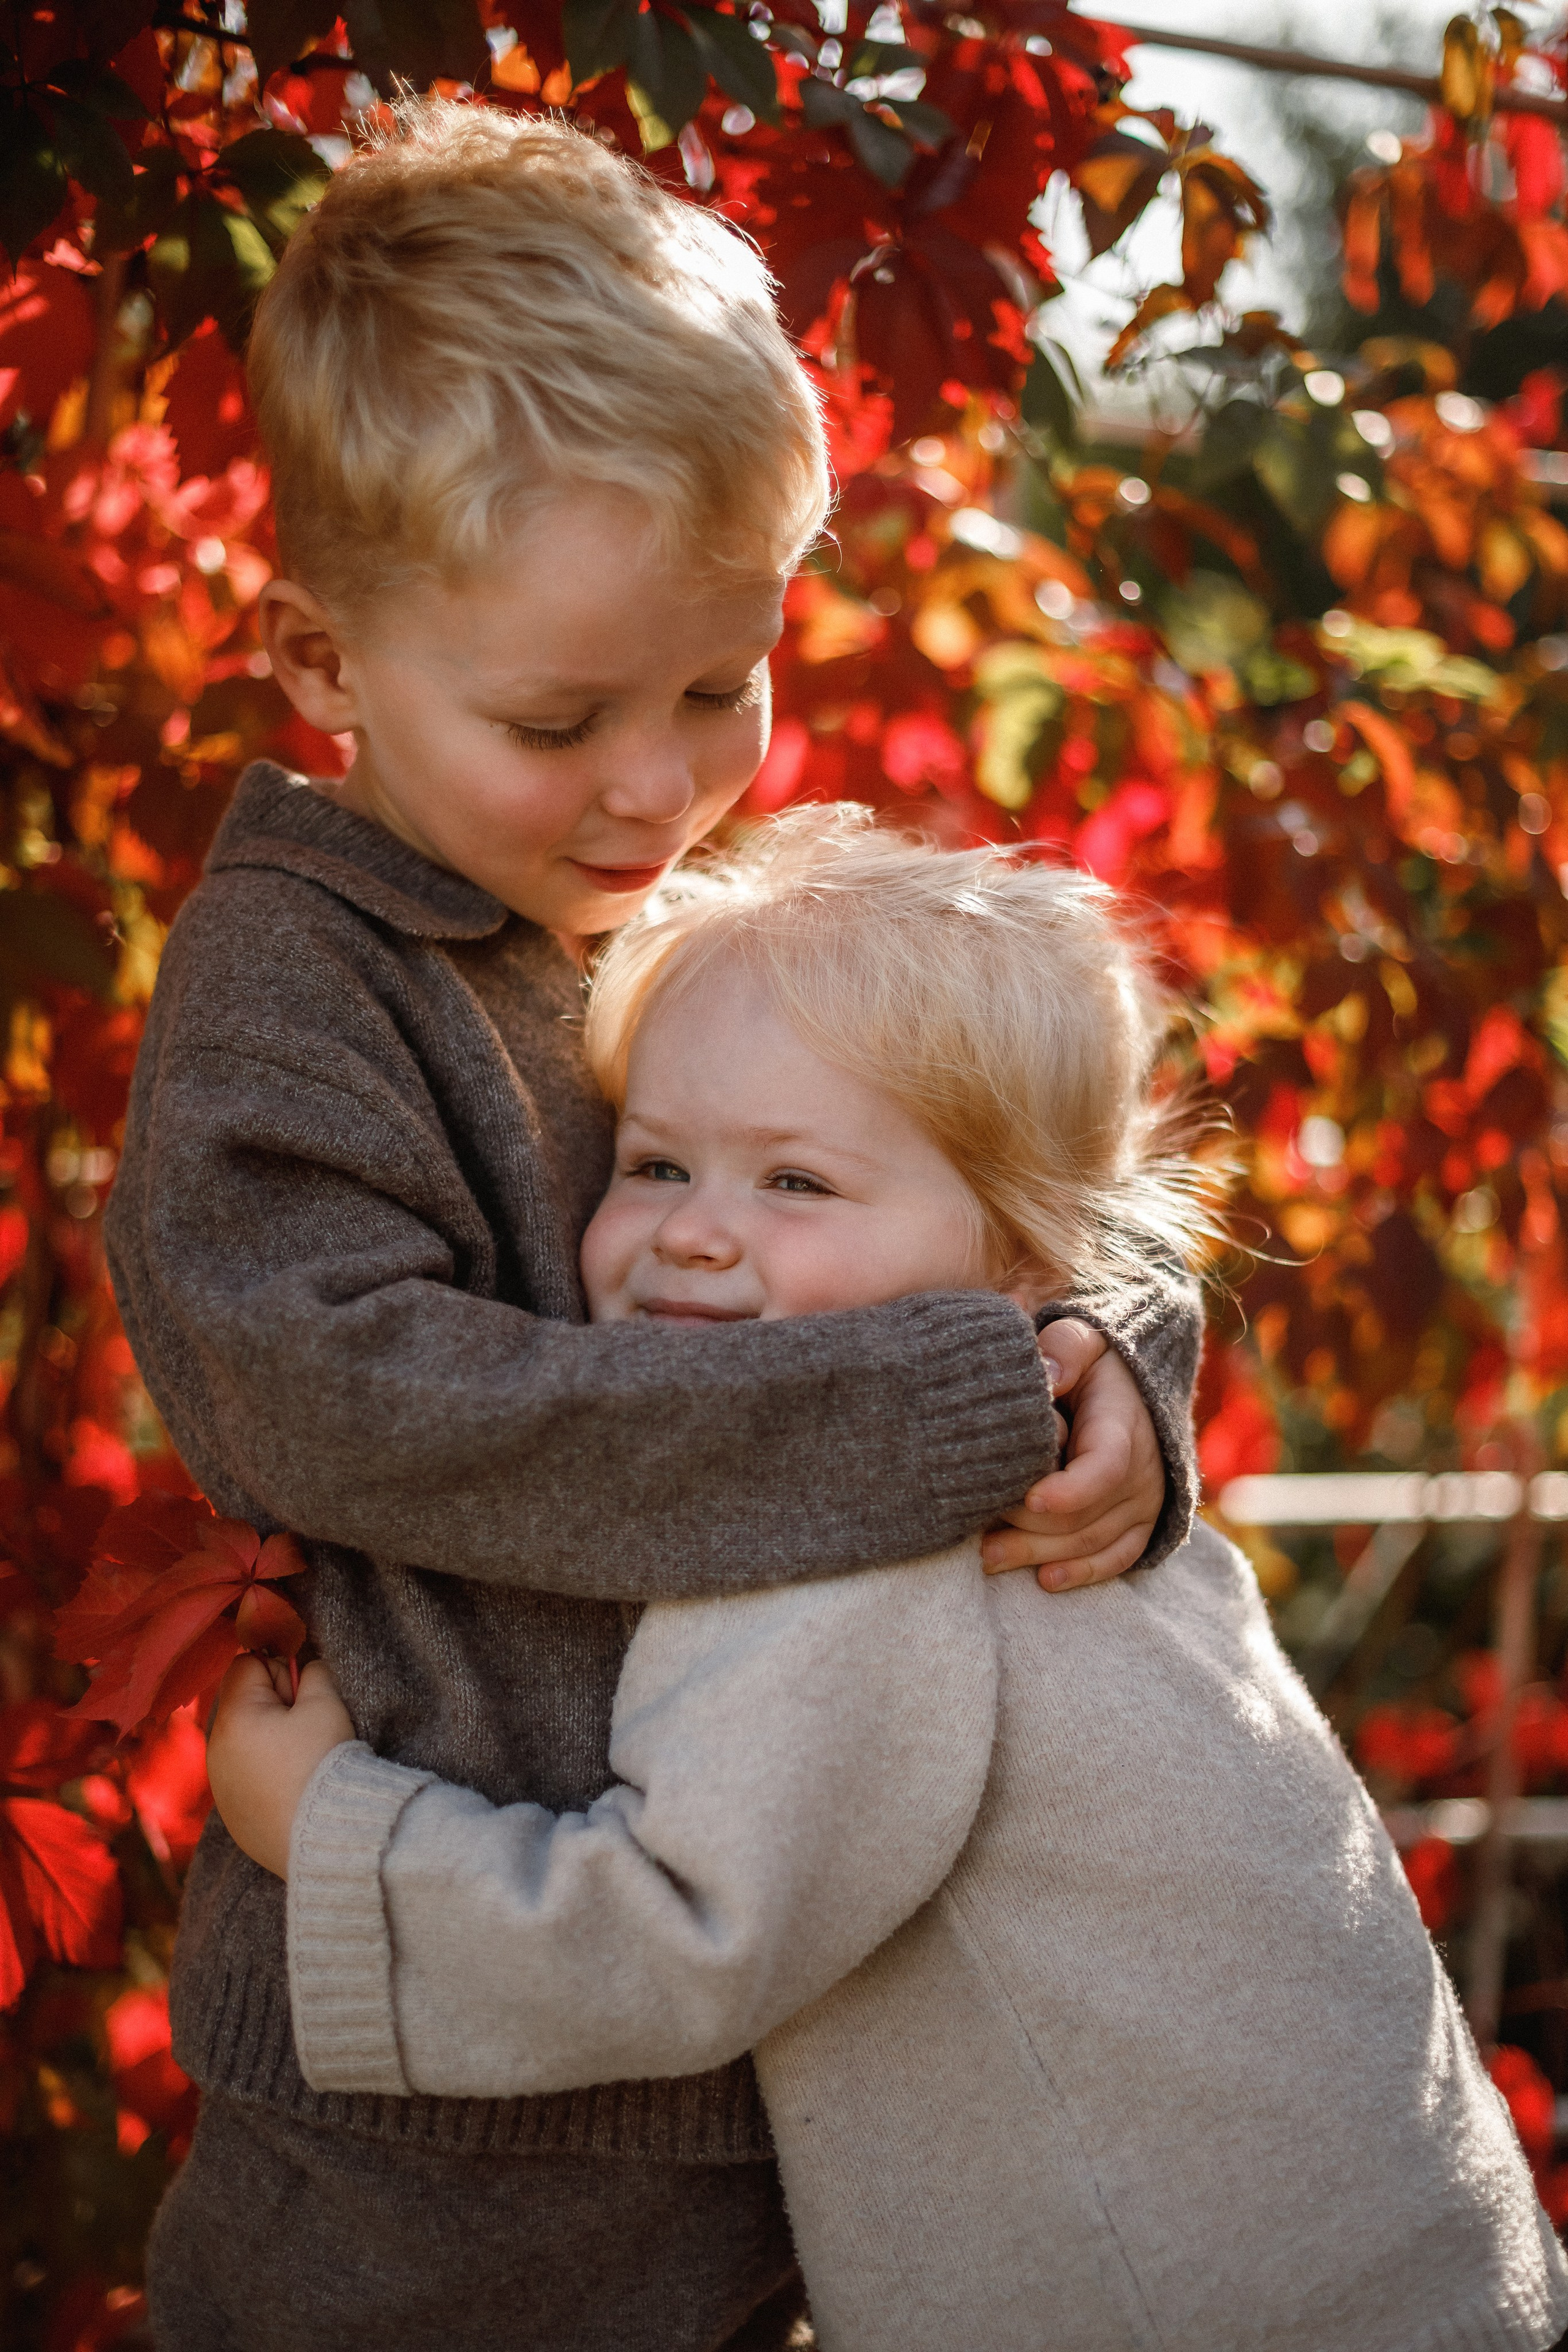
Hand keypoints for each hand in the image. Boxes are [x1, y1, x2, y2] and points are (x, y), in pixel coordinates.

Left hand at [206, 1654, 354, 1878]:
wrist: (325, 1837)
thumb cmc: (323, 1764)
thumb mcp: (326, 1704)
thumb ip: (312, 1672)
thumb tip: (302, 1668)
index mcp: (233, 1717)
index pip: (246, 1663)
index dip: (279, 1671)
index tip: (301, 1697)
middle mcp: (215, 1749)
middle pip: (242, 1702)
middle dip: (273, 1705)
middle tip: (304, 1729)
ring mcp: (219, 1784)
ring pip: (243, 1738)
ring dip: (268, 1738)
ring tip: (299, 1761)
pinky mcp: (231, 1812)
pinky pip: (244, 1774)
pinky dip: (263, 1772)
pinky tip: (289, 1787)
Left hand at [980, 1318, 1163, 1590]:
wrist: (1137, 1385)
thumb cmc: (1093, 1362)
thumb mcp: (1082, 1338)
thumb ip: (1065, 1349)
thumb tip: (1047, 1373)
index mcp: (1125, 1425)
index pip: (1107, 1467)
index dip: (1070, 1490)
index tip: (1027, 1499)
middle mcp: (1144, 1470)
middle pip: (1090, 1516)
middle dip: (1032, 1530)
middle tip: (978, 1532)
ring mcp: (1146, 1501)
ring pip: (1096, 1542)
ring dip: (1042, 1555)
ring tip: (989, 1557)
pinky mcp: (1142, 1521)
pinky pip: (1120, 1557)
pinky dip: (1084, 1572)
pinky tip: (1045, 1579)